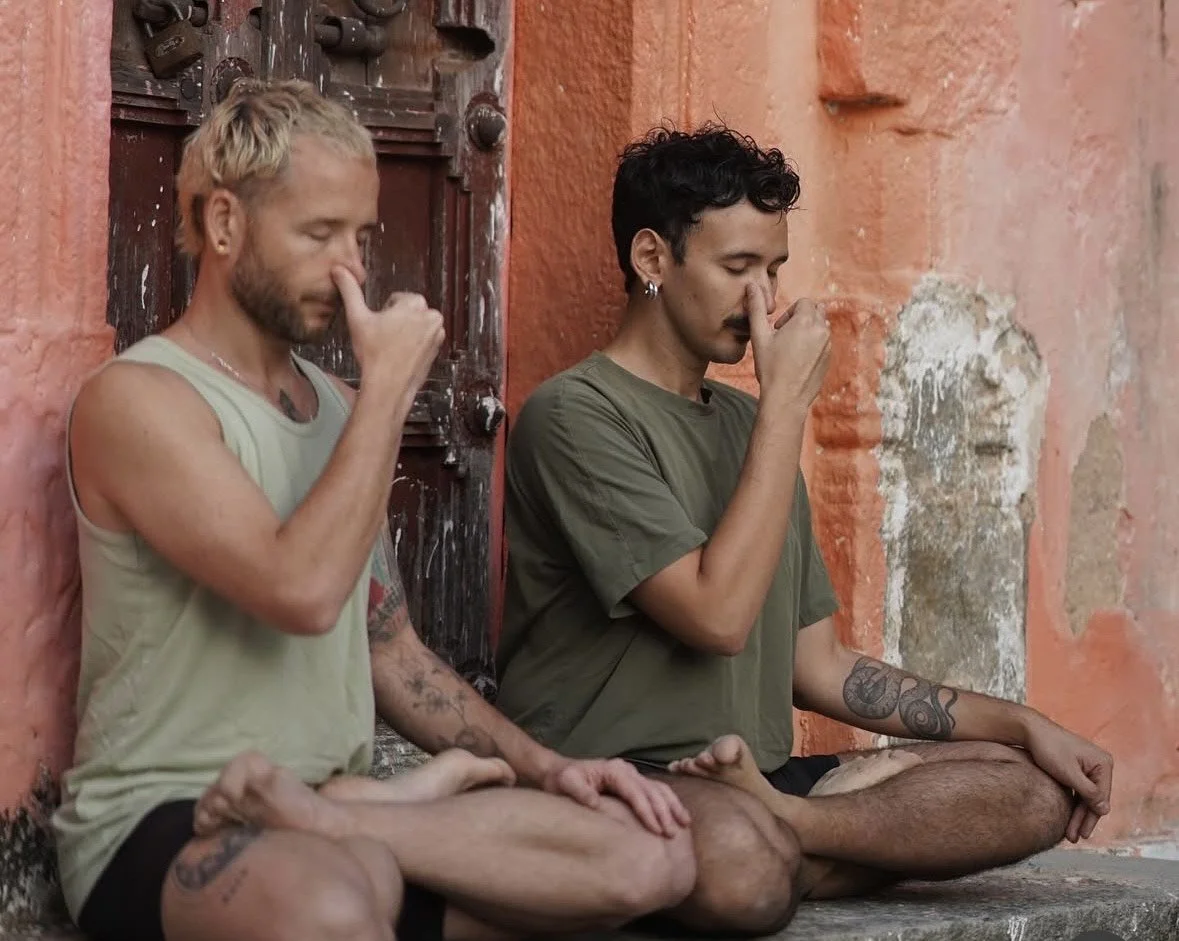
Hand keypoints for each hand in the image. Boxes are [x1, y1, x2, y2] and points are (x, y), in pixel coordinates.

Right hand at [333, 267, 444, 396]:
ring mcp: (438, 334)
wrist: (389, 386)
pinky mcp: (438, 349)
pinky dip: (414, 344)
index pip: (397, 300)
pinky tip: (402, 355)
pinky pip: (423, 339)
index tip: (379, 328)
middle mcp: (432, 316)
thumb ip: (349, 290)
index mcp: (416, 304)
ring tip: (393, 348)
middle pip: (409, 311)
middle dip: (397, 321)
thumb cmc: (373, 354)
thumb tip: (339, 269)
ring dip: (406, 332)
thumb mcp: (357, 318)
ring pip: (416, 324)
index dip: (385, 313)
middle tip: (384, 339)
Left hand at [542, 757, 690, 837]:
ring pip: (659, 789)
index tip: (657, 830)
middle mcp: (626, 770)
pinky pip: (655, 790)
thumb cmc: (561, 779)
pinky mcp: (632, 782)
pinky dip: (668, 802)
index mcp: (614, 770)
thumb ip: (580, 792)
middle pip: (651, 791)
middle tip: (673, 834)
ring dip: (672, 805)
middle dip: (664, 812)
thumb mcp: (566, 783)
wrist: (558, 771)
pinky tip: (677, 815)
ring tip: (684, 824)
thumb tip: (596, 803)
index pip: (636, 792)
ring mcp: (631, 774)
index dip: (648, 811)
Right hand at [745, 283, 830, 409]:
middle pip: (816, 311)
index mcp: (806, 321)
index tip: (779, 329)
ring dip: (808, 331)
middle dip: (801, 318)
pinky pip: (824, 343)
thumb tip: (751, 285)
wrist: (786, 398)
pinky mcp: (829, 358)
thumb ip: (757, 308)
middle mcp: (821, 330)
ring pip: (821, 327)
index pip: (804, 302)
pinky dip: (813, 345)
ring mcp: (828, 345)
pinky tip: (798, 361)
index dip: (790, 313)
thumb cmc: (770, 368)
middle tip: (785, 336)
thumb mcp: (759, 336)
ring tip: (791, 349)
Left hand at [1023, 715, 1112, 841]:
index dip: (1091, 817)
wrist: (1030, 730)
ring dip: (1077, 815)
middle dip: (1083, 819)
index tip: (1082, 834)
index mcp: (1103, 764)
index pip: (1101, 798)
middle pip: (1094, 799)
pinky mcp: (1077, 768)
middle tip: (1074, 838)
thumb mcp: (1069, 773)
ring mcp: (1088, 766)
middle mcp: (1100, 765)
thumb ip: (1088, 792)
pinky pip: (1078, 790)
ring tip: (1070, 834)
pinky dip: (1072, 803)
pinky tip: (1067, 819)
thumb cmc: (1049, 749)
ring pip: (1085, 797)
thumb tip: (1105, 809)